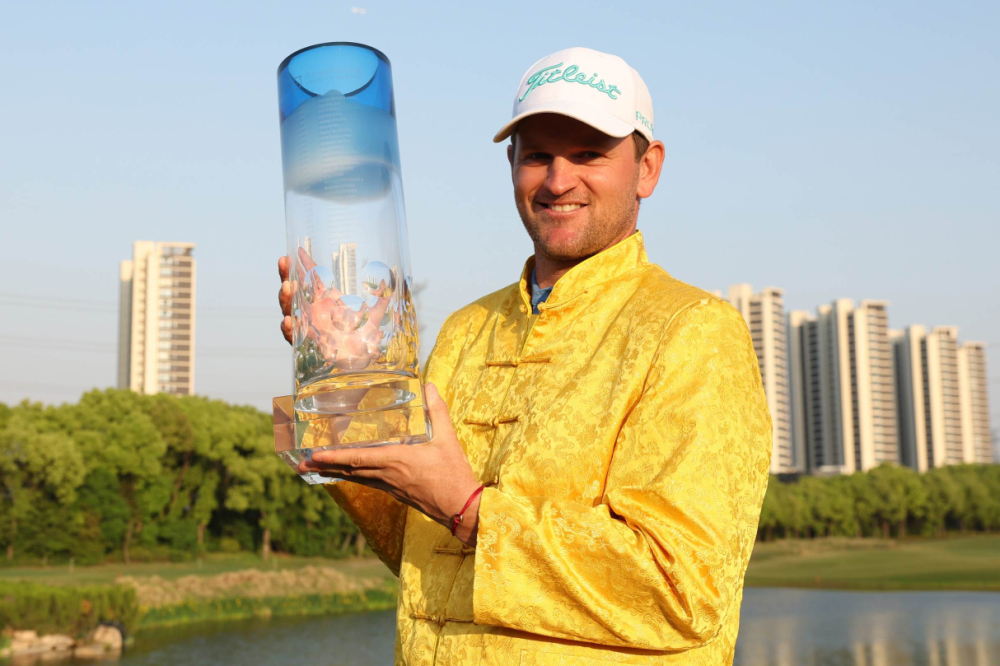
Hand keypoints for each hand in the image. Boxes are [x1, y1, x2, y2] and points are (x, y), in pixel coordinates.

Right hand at [277, 250, 391, 369]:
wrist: (361, 363)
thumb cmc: (365, 337)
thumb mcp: (375, 315)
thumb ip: (383, 297)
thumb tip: (393, 278)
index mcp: (325, 299)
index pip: (309, 278)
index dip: (301, 265)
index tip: (293, 252)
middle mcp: (313, 310)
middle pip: (293, 290)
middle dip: (286, 275)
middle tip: (285, 263)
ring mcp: (308, 326)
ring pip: (289, 309)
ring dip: (286, 297)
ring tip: (288, 286)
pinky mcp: (307, 343)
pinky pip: (292, 336)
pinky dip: (288, 328)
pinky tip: (289, 320)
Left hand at [298, 383, 482, 547]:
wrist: (460, 507)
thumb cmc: (453, 473)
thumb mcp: (447, 439)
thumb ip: (437, 411)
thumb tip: (429, 386)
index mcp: (396, 461)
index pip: (358, 459)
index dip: (334, 457)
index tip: (314, 455)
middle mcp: (388, 475)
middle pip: (349, 471)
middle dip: (324, 467)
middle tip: (301, 465)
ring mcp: (390, 486)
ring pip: (356, 478)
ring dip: (334, 473)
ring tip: (314, 469)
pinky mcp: (396, 493)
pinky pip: (368, 483)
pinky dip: (352, 477)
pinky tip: (348, 474)